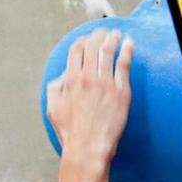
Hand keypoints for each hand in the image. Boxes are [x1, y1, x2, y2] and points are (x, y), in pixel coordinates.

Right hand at [47, 30, 133, 168]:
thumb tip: (62, 76)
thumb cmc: (71, 133)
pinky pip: (125, 64)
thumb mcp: (52, 109)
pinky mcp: (121, 90)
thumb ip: (54, 88)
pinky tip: (129, 43)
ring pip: (109, 51)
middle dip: (97, 36)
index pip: (77, 50)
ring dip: (112, 38)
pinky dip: (127, 50)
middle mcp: (88, 77)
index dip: (81, 42)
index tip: (85, 41)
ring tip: (115, 34)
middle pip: (93, 46)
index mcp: (71, 80)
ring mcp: (106, 83)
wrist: (88, 148)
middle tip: (102, 33)